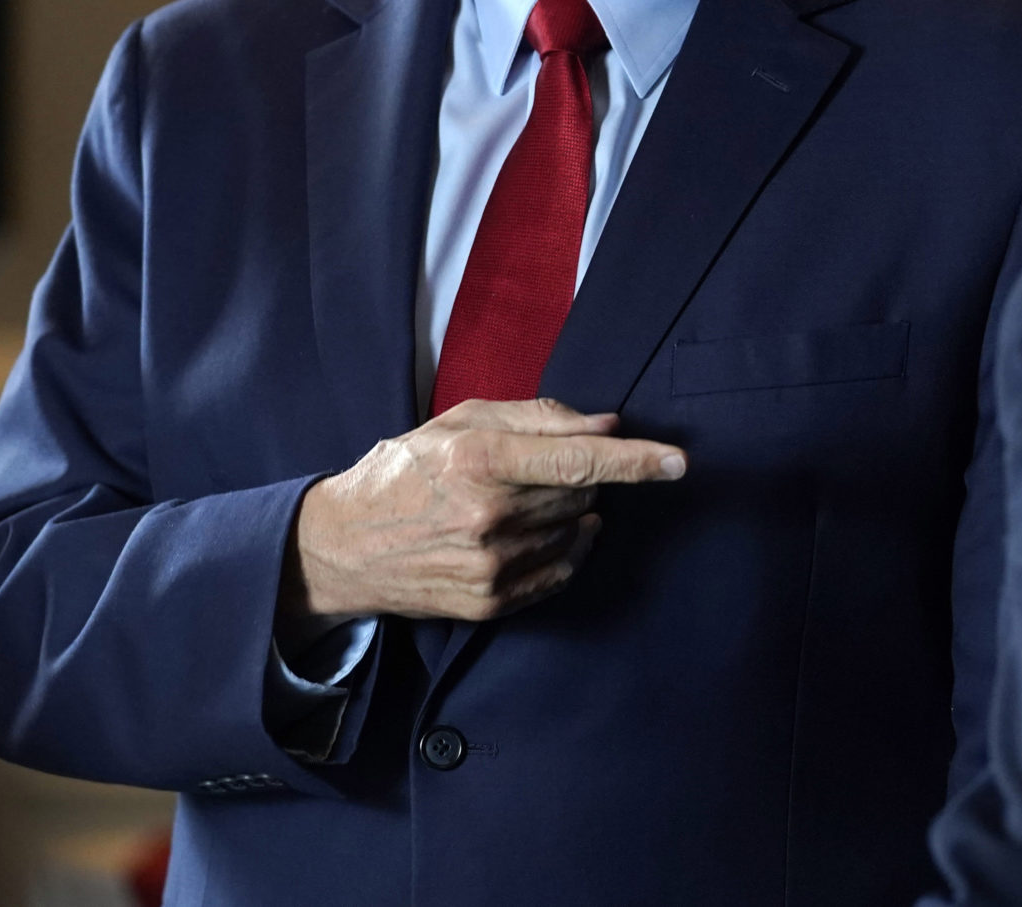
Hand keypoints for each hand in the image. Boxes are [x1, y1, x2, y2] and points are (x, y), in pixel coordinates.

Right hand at [284, 397, 685, 623]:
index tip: (679, 463)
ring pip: (574, 530)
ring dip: (566, 512)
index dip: (636, 461)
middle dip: (578, 476)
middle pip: (582, 493)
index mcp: (480, 461)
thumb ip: (537, 417)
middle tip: (532, 471)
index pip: (577, 459)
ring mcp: (490, 567)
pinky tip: (533, 533)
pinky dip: (563, 549)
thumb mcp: (460, 423)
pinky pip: (560, 572)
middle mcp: (488, 517)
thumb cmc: (404, 470)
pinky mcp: (490, 603)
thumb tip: (607, 425)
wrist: (342, 547)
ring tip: (517, 503)